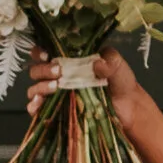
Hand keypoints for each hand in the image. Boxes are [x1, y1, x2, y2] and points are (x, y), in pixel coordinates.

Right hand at [25, 45, 139, 114]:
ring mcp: (57, 94)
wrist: (128, 107)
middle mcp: (59, 75)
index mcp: (68, 59)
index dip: (40, 51)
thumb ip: (109, 61)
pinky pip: (38, 109)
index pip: (45, 51)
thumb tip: (97, 64)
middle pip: (36, 70)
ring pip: (34, 88)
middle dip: (43, 70)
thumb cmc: (120, 81)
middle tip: (58, 72)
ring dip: (40, 87)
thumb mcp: (117, 65)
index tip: (47, 54)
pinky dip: (34, 106)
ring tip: (55, 87)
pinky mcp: (58, 111)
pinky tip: (39, 104)